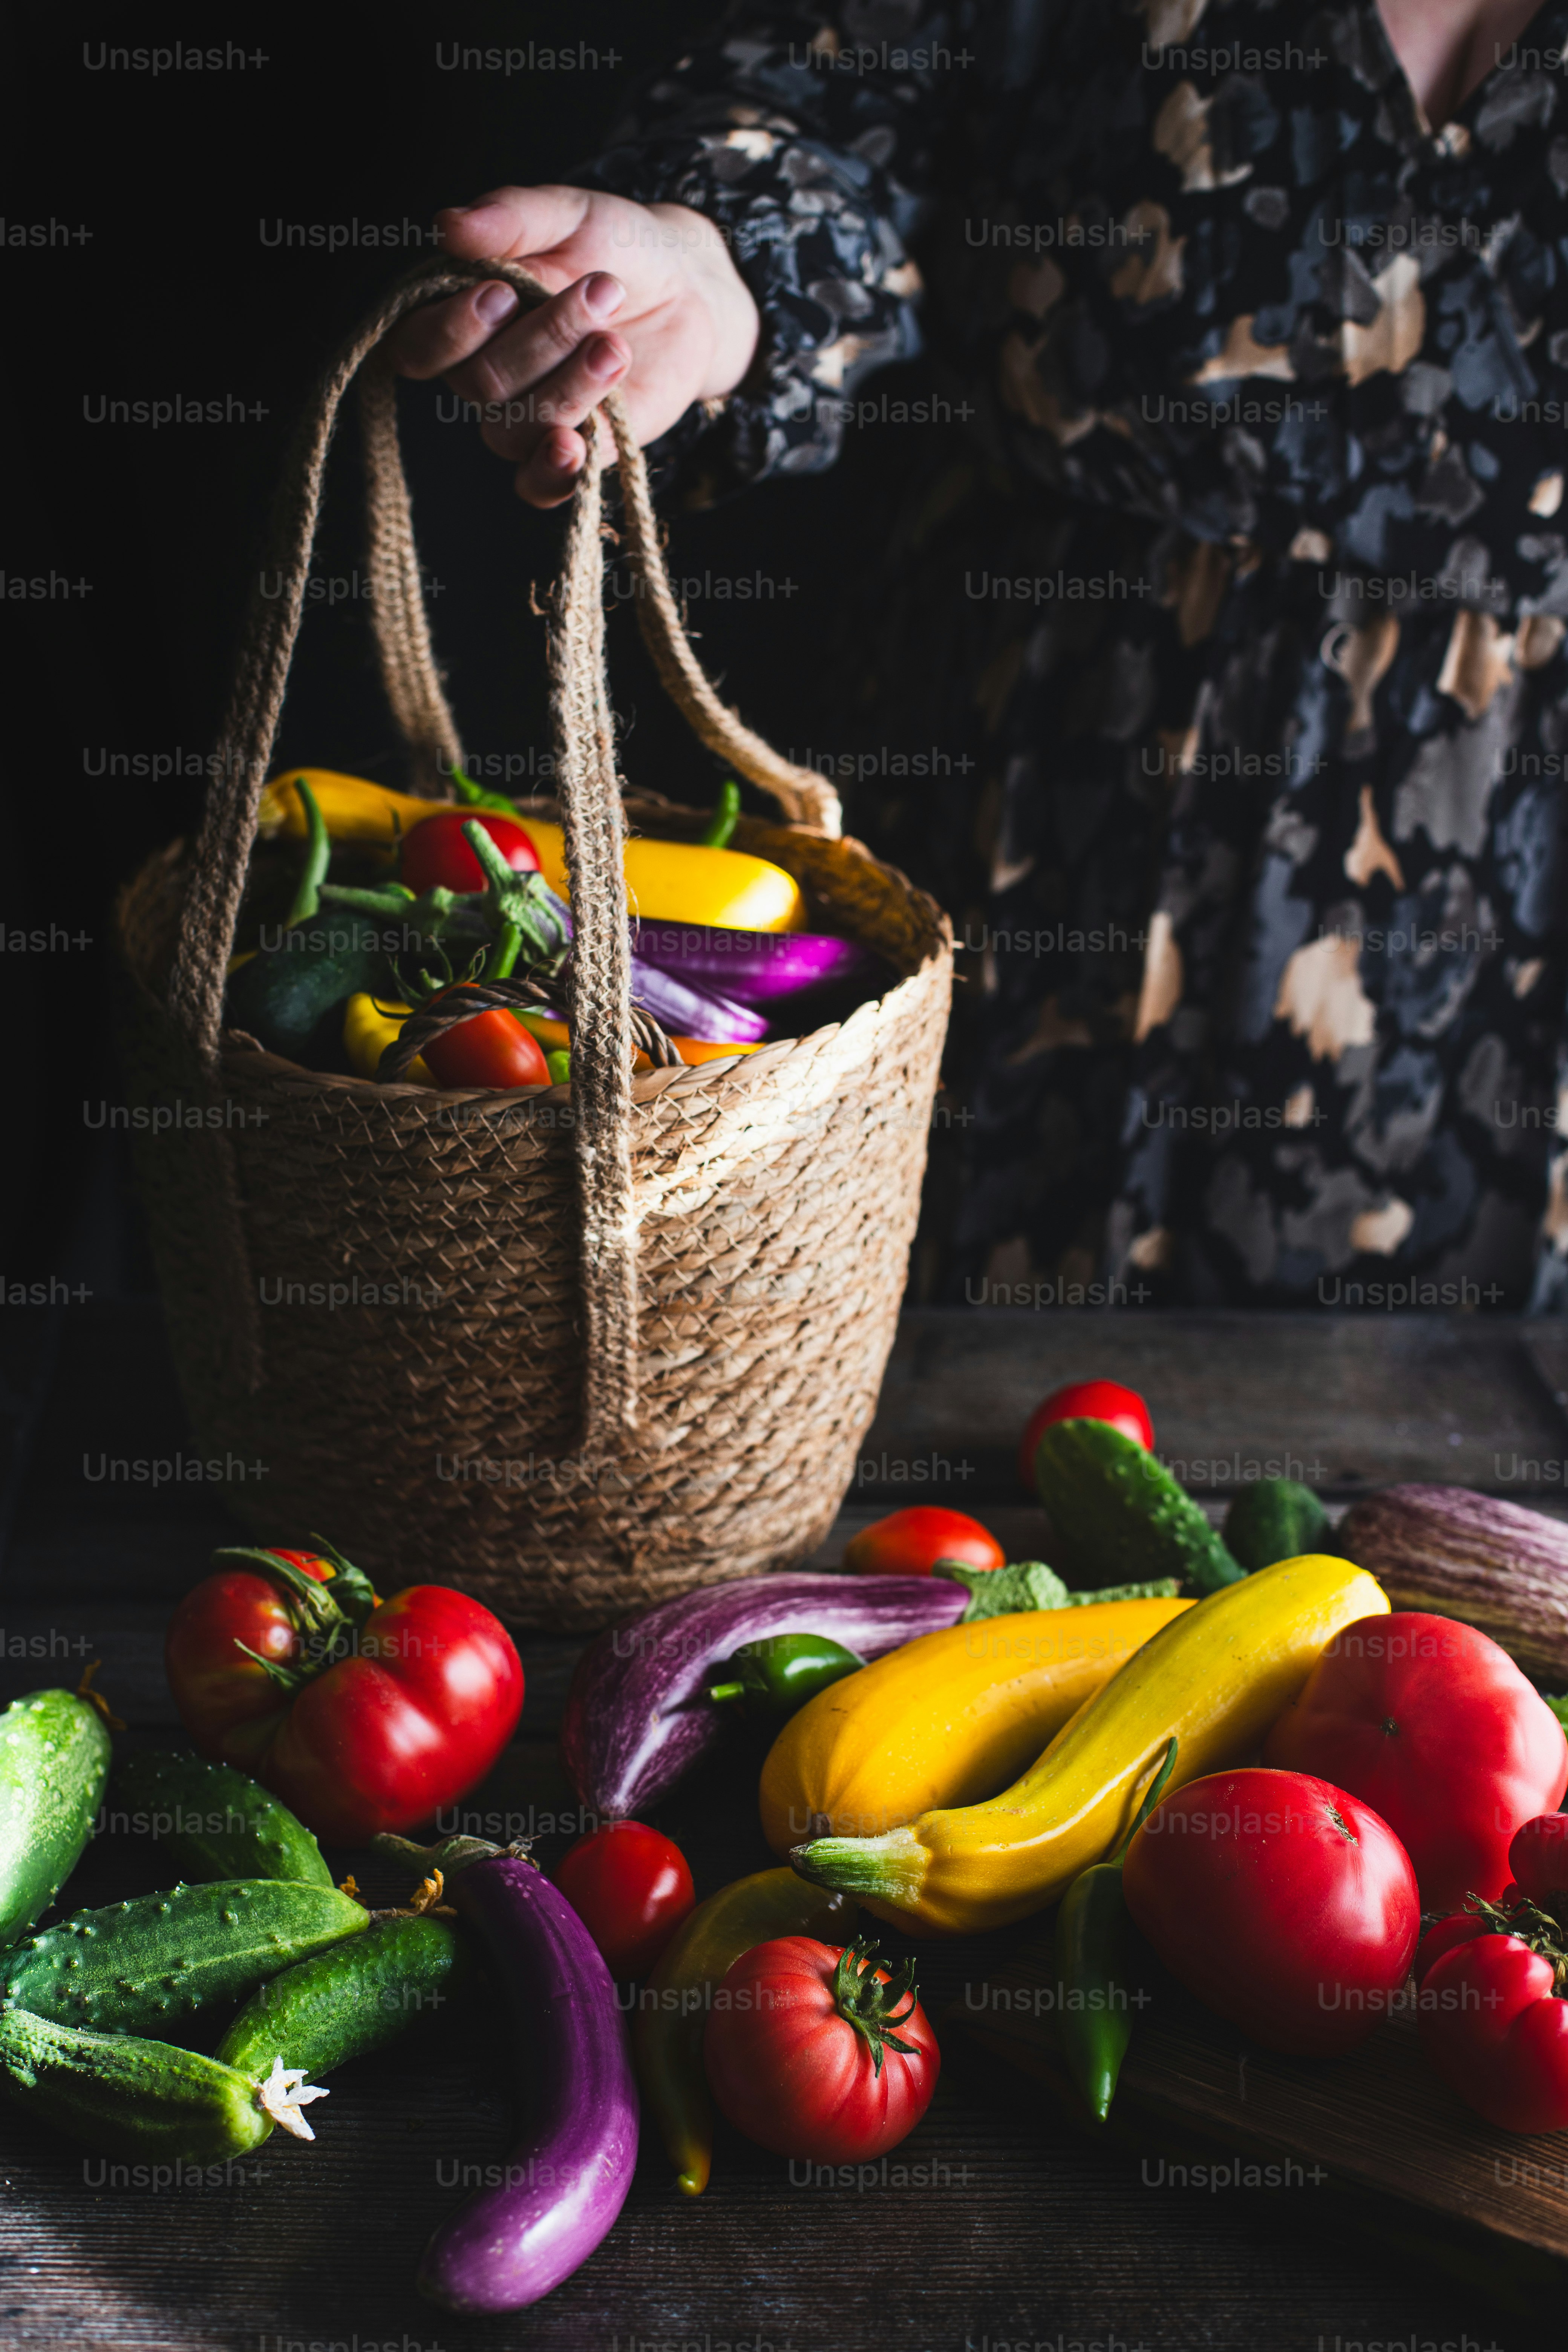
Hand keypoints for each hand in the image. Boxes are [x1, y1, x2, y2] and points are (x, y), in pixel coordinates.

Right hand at [390, 185, 760, 507]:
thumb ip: (510, 218)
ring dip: (567, 386)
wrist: (687, 291)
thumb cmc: (616, 247)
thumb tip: (446, 227)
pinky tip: (573, 447)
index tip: (503, 293)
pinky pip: (539, 486)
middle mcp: (487, 374)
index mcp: (467, 317)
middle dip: (543, 338)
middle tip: (602, 291)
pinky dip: (551, 471)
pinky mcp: (574, 454)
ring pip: (512, 429)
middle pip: (481, 384)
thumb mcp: (570, 215)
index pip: (417, 347)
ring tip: (616, 344)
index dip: (449, 331)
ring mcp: (527, 419)